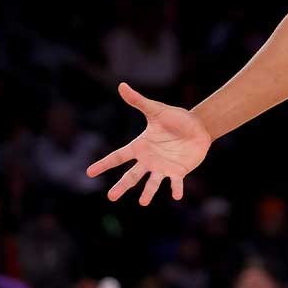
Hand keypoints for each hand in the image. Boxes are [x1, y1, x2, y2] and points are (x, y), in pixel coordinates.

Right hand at [86, 82, 211, 205]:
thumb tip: (121, 85)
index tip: (89, 172)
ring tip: (143, 202)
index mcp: (140, 146)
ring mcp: (163, 167)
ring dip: (148, 192)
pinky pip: (176, 182)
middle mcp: (149, 160)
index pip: (118, 156)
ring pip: (152, 182)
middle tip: (111, 197)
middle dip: (122, 186)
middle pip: (132, 175)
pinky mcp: (178, 171)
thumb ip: (138, 101)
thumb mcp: (156, 109)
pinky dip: (175, 189)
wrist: (198, 126)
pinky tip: (176, 196)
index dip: (104, 164)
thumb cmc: (175, 118)